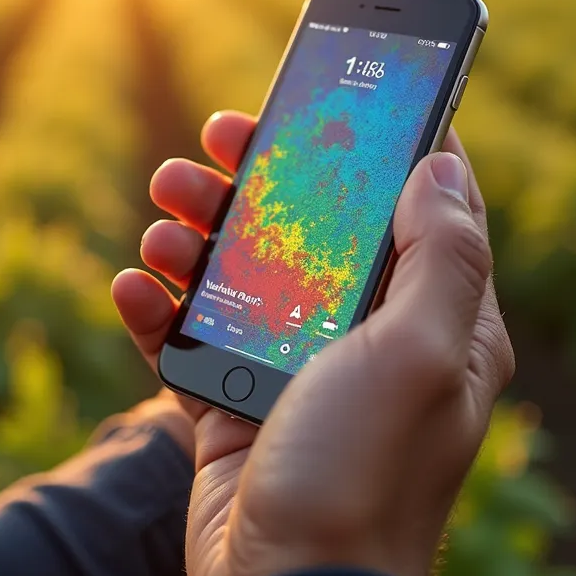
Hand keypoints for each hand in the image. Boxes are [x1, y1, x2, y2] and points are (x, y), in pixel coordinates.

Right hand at [111, 111, 514, 575]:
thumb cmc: (362, 476)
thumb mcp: (417, 353)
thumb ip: (439, 256)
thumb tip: (442, 165)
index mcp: (436, 326)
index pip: (423, 211)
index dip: (382, 147)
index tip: (337, 99)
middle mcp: (370, 343)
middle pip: (315, 232)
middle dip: (264, 180)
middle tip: (219, 139)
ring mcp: (298, 374)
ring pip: (245, 276)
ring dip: (198, 235)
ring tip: (163, 211)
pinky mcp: (235, 406)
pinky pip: (191, 339)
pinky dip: (158, 309)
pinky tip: (133, 284)